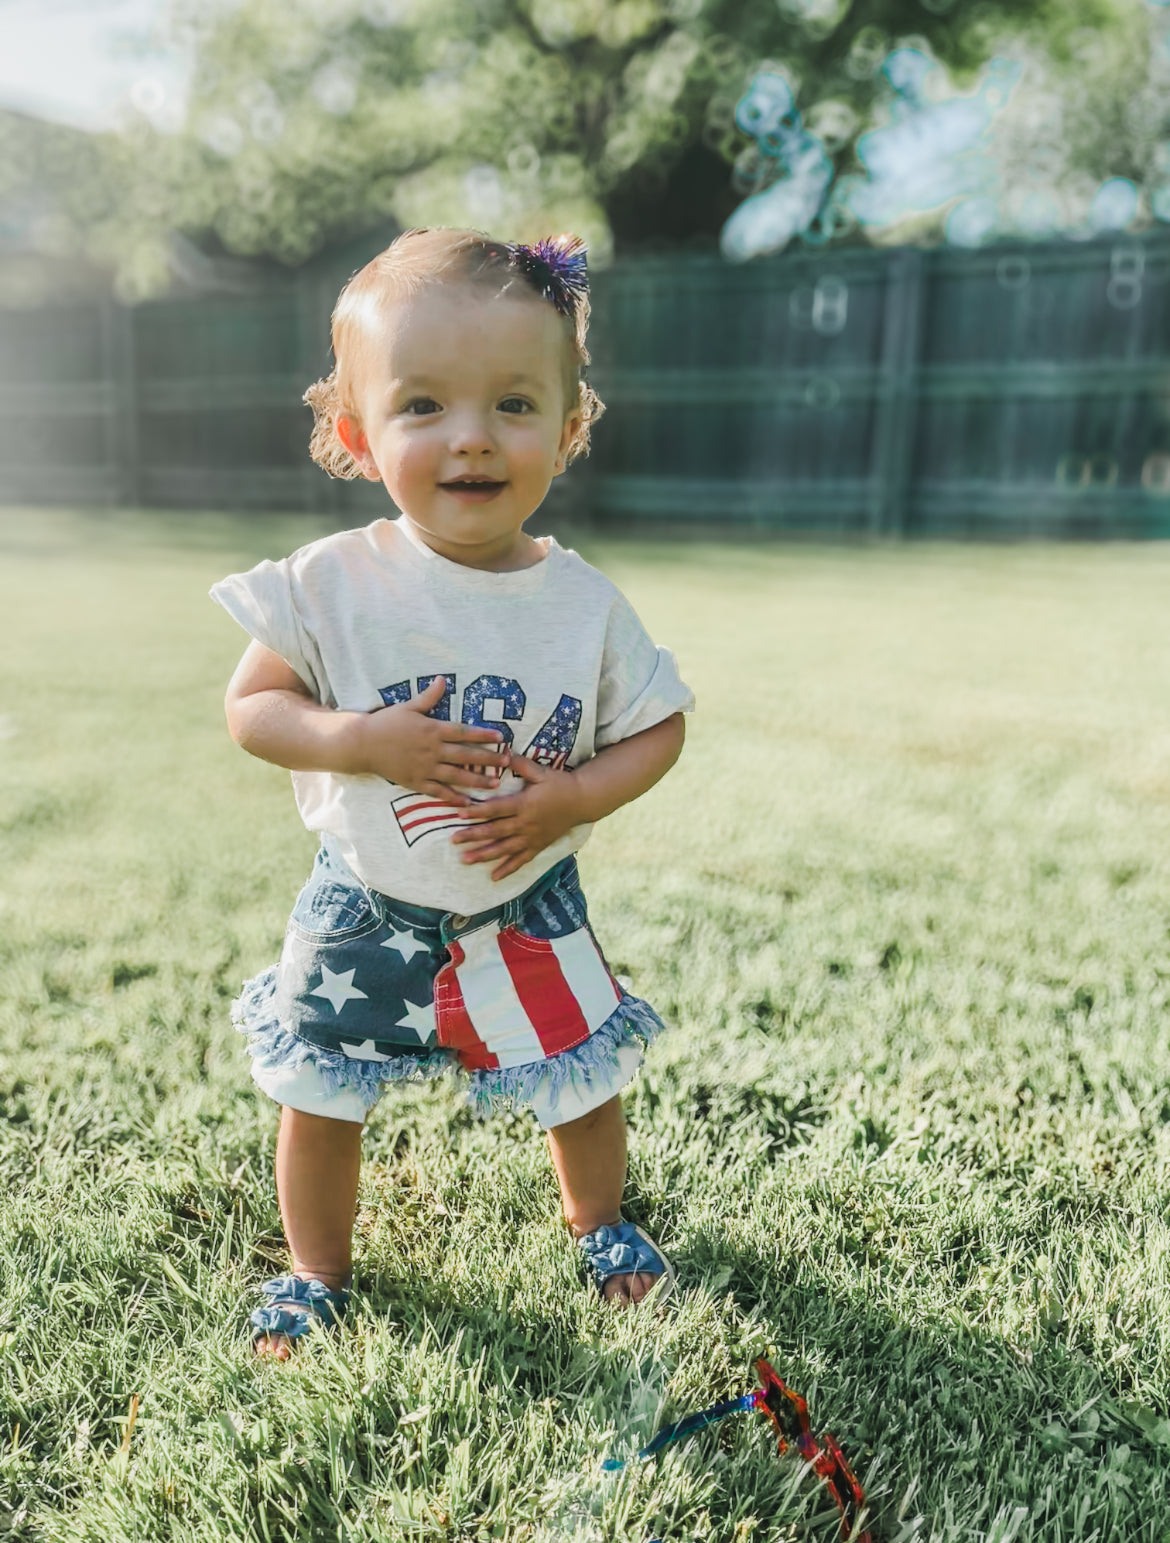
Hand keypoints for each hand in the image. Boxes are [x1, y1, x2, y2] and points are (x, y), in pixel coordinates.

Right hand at [352, 675, 504, 802]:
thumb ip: (428, 697)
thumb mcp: (408, 706)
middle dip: (488, 759)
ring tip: (495, 784)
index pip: (463, 732)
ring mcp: (425, 768)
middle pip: (465, 755)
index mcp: (432, 730)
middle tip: (507, 762)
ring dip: (477, 780)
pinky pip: (438, 792)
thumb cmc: (385, 722)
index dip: (483, 735)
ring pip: (456, 776)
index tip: (501, 738)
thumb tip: (442, 679)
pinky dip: (453, 797)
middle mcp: (432, 750)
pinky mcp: (416, 782)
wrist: (362, 744)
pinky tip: (467, 802)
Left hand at [449, 753, 584, 880]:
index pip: (496, 809)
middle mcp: (526, 823)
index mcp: (524, 804)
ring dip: (484, 855)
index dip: (478, 811)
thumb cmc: (560, 784)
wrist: (583, 801)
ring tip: (465, 860)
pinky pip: (521, 860)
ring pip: (504, 848)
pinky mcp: (538, 846)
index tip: (460, 814)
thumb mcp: (541, 771)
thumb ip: (521, 764)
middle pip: (495, 831)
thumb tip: (502, 751)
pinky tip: (493, 877)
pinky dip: (508, 869)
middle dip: (473, 836)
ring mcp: (531, 837)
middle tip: (454, 840)